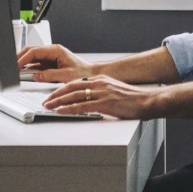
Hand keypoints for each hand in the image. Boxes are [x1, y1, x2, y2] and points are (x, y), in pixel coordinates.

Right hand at [20, 44, 93, 81]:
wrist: (91, 75)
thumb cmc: (83, 73)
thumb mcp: (65, 75)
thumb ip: (49, 75)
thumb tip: (36, 76)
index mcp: (56, 50)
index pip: (34, 51)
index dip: (23, 58)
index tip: (16, 65)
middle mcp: (52, 51)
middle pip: (31, 51)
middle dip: (20, 58)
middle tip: (11, 66)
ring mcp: (50, 57)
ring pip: (32, 57)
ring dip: (23, 63)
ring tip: (15, 70)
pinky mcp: (50, 63)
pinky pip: (36, 64)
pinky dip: (29, 68)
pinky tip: (24, 73)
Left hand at [41, 75, 162, 120]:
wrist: (147, 100)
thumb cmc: (133, 99)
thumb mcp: (114, 91)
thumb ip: (101, 94)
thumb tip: (89, 101)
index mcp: (101, 80)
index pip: (76, 83)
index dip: (62, 89)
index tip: (53, 95)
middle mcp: (100, 83)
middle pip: (71, 87)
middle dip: (56, 95)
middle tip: (46, 101)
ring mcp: (102, 93)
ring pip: (74, 96)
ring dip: (58, 102)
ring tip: (48, 107)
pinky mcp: (105, 104)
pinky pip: (82, 106)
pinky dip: (69, 108)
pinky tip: (61, 111)